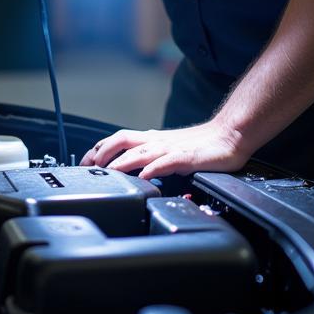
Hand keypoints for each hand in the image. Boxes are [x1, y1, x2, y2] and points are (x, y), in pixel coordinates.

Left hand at [80, 119, 250, 179]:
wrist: (230, 136)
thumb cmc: (201, 146)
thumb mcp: (168, 152)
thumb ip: (150, 159)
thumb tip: (130, 172)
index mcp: (150, 140)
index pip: (117, 140)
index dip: (98, 149)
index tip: (84, 163)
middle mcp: (156, 141)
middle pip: (121, 140)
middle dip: (102, 153)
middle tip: (89, 168)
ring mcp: (171, 148)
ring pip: (140, 151)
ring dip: (121, 162)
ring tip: (109, 173)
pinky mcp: (187, 157)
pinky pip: (167, 162)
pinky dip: (153, 169)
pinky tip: (145, 177)